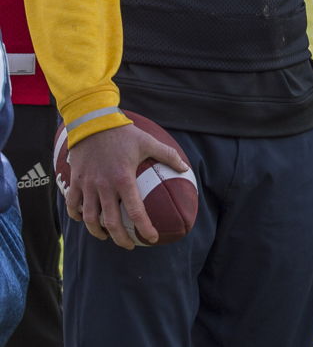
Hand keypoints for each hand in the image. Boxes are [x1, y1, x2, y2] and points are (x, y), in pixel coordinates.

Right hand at [63, 124, 189, 249]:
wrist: (93, 122)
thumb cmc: (123, 134)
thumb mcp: (148, 142)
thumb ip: (168, 155)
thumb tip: (185, 167)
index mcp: (124, 179)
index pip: (135, 212)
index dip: (144, 228)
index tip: (151, 238)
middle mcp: (104, 186)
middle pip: (110, 222)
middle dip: (121, 238)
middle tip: (129, 245)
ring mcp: (87, 185)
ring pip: (89, 218)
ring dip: (98, 232)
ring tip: (107, 237)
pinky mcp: (74, 181)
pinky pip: (72, 205)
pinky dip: (78, 216)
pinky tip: (86, 220)